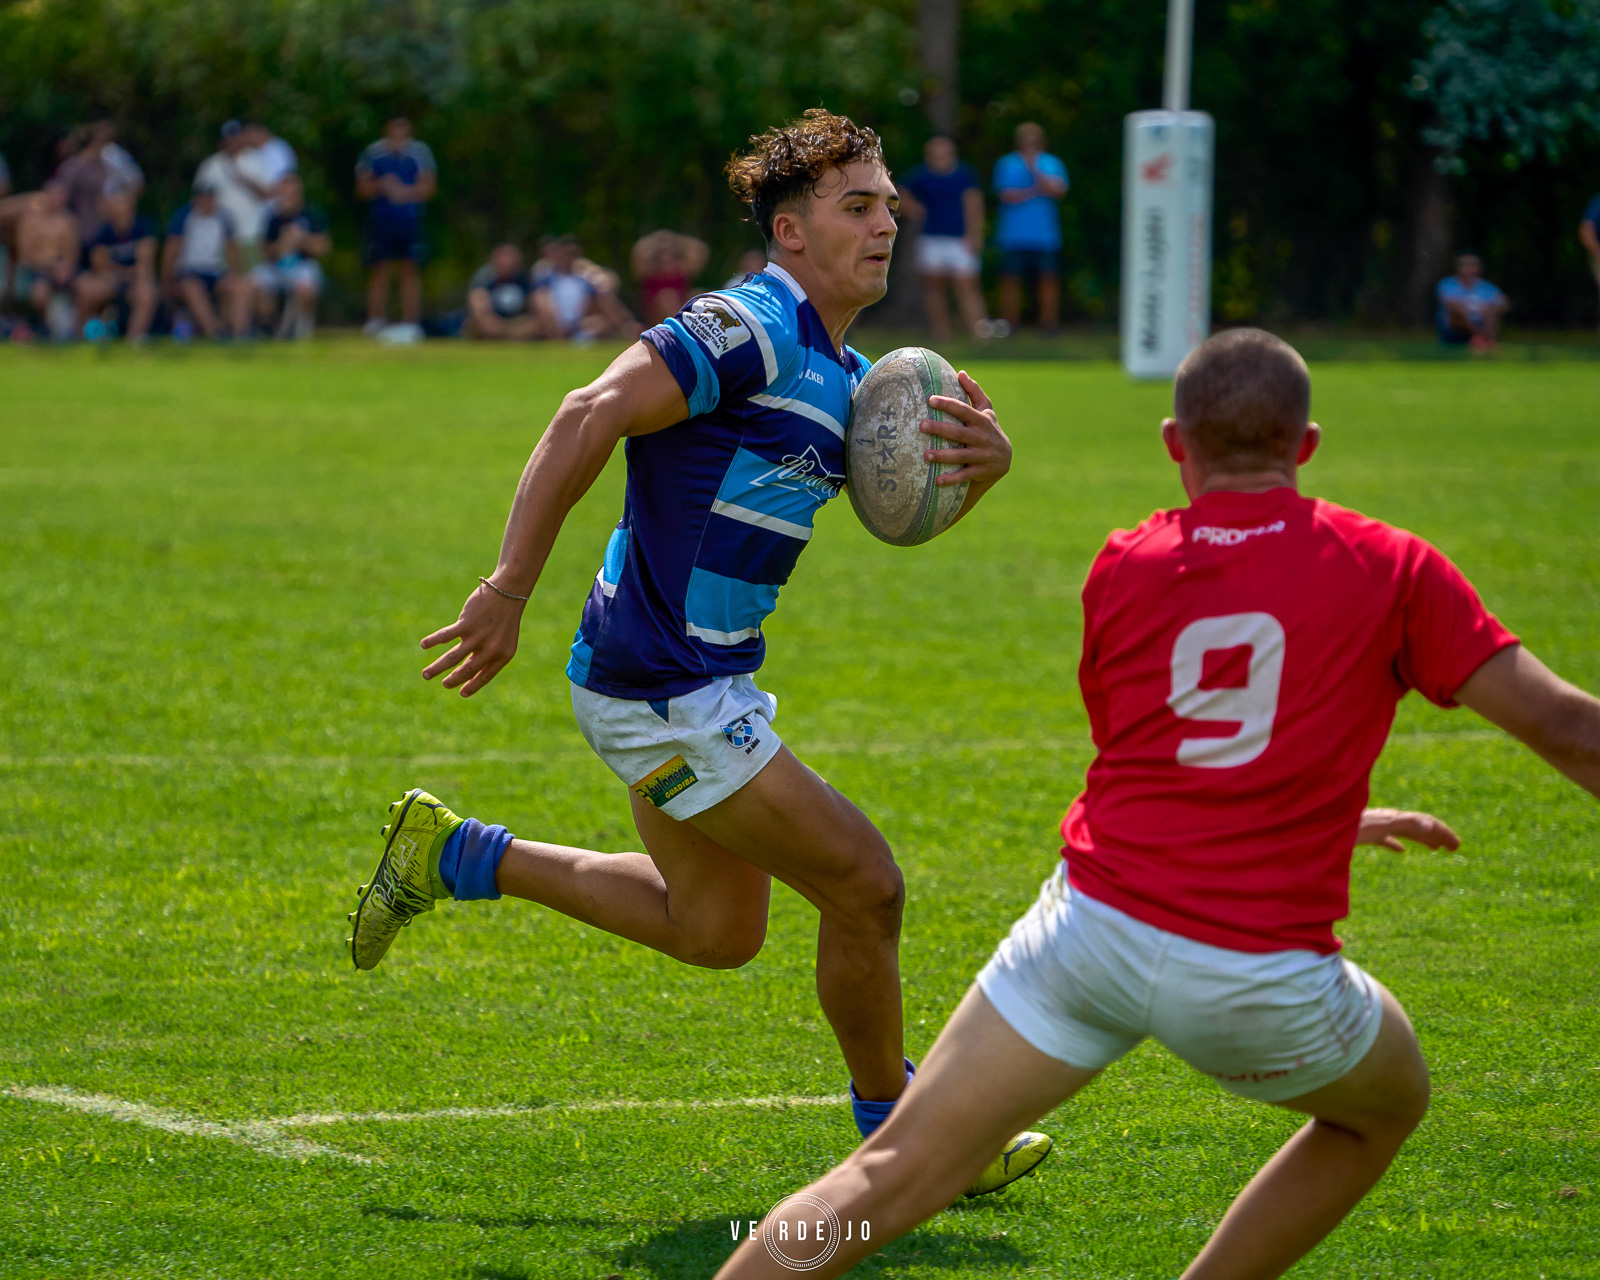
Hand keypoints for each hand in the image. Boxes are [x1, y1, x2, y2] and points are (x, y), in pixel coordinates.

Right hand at [420, 582, 525, 696]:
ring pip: (453, 658)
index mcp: (502, 655)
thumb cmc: (504, 616)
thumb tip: (468, 671)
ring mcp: (478, 637)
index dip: (473, 686)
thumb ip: (489, 654)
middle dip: (453, 680)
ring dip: (437, 668)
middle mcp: (491, 649)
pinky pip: (445, 636)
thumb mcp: (503, 639)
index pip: (486, 676)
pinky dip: (433, 641)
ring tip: (426, 675)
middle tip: (444, 684)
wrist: (508, 592)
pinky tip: (424, 644)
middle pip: (467, 670)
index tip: (462, 694)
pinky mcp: (467, 624)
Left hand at [921, 371, 1011, 488]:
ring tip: (926, 455)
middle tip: (922, 425)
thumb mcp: (985, 410)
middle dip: (940, 429)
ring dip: (943, 456)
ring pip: (961, 456)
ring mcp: (983, 456)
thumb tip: (960, 372)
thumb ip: (974, 392)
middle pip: (959, 433)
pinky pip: (965, 475)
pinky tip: (937, 481)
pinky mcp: (981, 471)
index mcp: (982, 420)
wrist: (1004, 459)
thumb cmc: (988, 429)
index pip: (964, 410)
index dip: (948, 404)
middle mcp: (983, 437)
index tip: (931, 399)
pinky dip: (952, 479)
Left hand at [1355, 808, 1460, 852]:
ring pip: (1404, 831)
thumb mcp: (1375, 826)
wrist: (1318, 826)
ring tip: (1437, 848)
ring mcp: (1375, 825)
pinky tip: (1401, 850)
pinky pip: (1385, 837)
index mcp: (1391, 818)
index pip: (1423, 822)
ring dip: (1423, 838)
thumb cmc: (1345, 827)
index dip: (1441, 832)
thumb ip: (1400, 825)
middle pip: (1417, 825)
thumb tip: (1427, 826)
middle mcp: (1385, 819)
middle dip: (1438, 835)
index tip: (1455, 845)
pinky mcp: (1363, 833)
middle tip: (1455, 848)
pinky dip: (1397, 842)